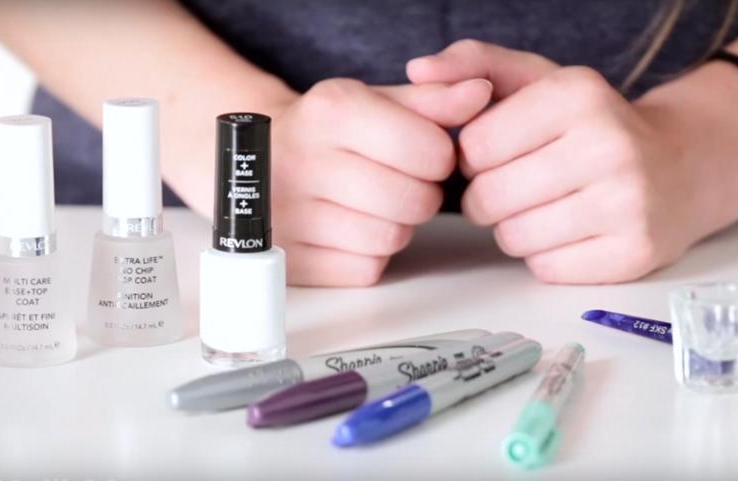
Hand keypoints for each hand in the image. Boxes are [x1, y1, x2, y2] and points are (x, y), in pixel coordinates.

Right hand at [273, 77, 492, 285]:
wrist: (257, 161)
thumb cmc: (330, 132)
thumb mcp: (377, 100)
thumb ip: (434, 99)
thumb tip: (481, 93)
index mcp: (330, 111)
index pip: (430, 151)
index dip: (440, 156)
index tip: (423, 152)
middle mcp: (302, 160)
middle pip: (415, 201)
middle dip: (422, 194)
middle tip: (400, 181)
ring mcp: (290, 216)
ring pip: (391, 239)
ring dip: (398, 226)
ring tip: (373, 203)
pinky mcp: (291, 260)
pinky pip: (365, 269)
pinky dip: (370, 255)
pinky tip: (350, 228)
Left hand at [408, 40, 706, 283]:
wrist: (683, 166)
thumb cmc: (593, 125)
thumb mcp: (539, 80)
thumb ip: (474, 65)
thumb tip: (418, 69)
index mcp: (578, 94)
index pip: (474, 147)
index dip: (473, 157)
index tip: (498, 153)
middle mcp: (608, 146)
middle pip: (488, 198)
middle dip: (488, 197)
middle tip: (516, 186)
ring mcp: (627, 204)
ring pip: (513, 239)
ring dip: (515, 229)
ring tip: (544, 207)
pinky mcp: (634, 253)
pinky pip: (546, 269)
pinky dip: (546, 256)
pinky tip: (570, 231)